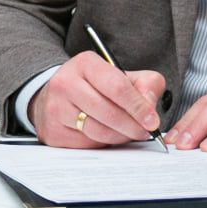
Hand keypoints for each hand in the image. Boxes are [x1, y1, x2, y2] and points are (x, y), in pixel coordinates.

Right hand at [27, 51, 165, 147]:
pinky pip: (87, 144)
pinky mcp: (53, 131)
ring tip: (128, 133)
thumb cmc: (93, 86)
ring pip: (99, 131)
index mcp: (85, 63)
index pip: (117, 87)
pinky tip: (107, 135)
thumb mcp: (121, 75)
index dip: (139, 107)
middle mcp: (65, 83)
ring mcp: (56, 108)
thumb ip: (145, 84)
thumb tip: (150, 105)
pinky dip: (103, 143)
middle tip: (145, 132)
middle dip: (133, 127)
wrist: (56, 96)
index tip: (152, 121)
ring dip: (120, 137)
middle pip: (109, 112)